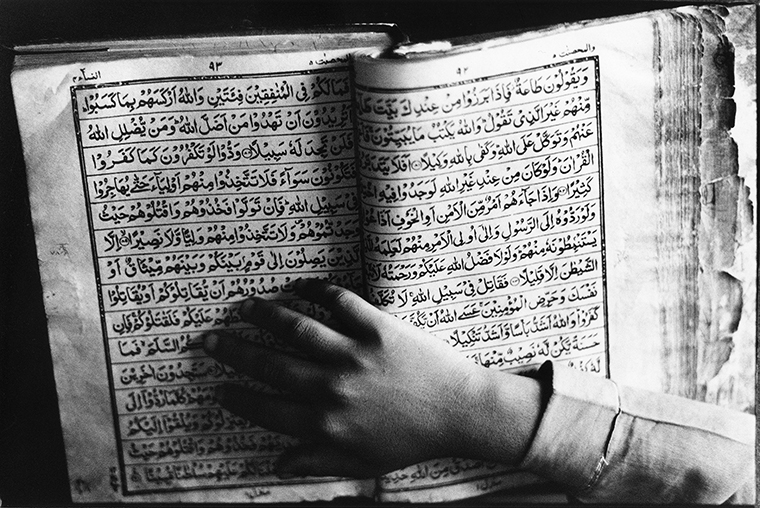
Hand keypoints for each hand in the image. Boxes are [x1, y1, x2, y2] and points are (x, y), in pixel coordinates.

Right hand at [203, 278, 541, 477]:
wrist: (461, 412)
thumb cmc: (413, 439)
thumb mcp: (363, 463)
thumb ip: (317, 462)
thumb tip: (278, 463)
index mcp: (327, 425)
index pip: (268, 409)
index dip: (239, 397)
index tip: (220, 386)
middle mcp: (333, 389)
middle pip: (271, 365)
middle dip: (235, 352)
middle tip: (212, 339)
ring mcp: (354, 355)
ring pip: (297, 329)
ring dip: (266, 316)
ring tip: (245, 306)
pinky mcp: (379, 328)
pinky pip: (341, 302)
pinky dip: (317, 291)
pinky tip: (300, 286)